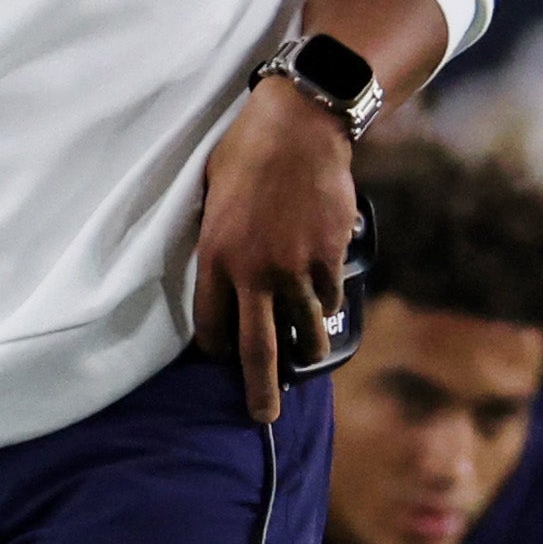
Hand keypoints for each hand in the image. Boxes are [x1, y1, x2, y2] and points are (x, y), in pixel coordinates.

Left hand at [192, 75, 358, 419]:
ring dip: (305, 350)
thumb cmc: (245, 154)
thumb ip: (215, 243)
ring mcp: (296, 269)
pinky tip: (323, 298)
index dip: (216, 348)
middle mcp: (254, 273)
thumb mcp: (211, 198)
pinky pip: (329, 297)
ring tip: (306, 357)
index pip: (212, 328)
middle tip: (264, 416)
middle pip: (257, 352)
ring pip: (304, 332)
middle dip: (261, 391)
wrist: (300, 127)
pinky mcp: (330, 257)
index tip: (221, 355)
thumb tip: (221, 274)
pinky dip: (327, 303)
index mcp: (214, 259)